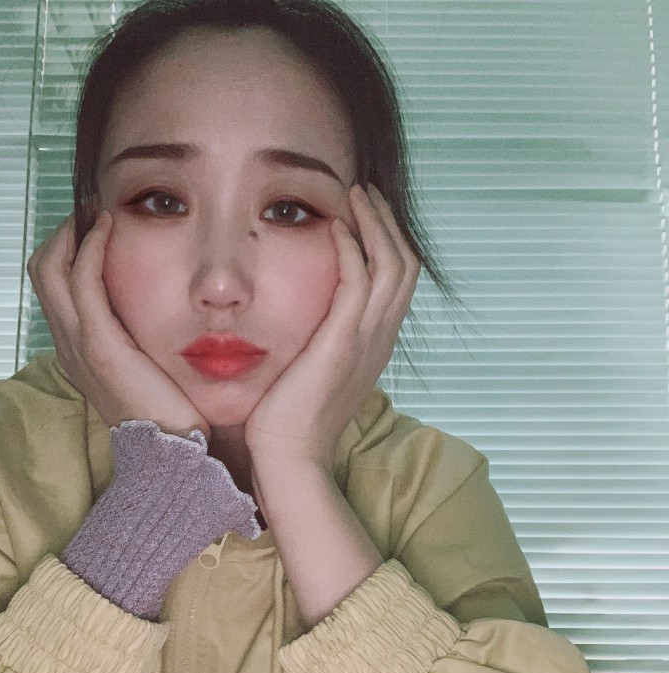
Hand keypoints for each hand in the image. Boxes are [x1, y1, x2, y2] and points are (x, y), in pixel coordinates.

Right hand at [27, 210, 209, 438]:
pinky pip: (82, 281)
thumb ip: (143, 341)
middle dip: (65, 234)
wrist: (174, 449)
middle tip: (94, 212)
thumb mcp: (149, 369)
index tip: (98, 227)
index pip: (56, 286)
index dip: (69, 251)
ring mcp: (78, 344)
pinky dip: (91, 247)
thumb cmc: (170, 410)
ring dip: (74, 233)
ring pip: (52, 270)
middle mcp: (70, 344)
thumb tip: (164, 313)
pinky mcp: (98, 345)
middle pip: (44, 271)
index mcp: (81, 349)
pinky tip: (110, 227)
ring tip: (100, 212)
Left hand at [244, 183, 419, 472]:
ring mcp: (367, 340)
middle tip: (366, 192)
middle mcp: (382, 338)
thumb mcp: (323, 372)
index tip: (367, 215)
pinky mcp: (342, 342)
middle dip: (388, 223)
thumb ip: (331, 342)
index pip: (399, 281)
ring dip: (374, 225)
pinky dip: (352, 249)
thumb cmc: (297, 418)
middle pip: (405, 266)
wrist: (291, 456)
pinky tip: (334, 226)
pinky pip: (358, 282)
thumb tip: (319, 320)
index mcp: (378, 344)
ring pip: (391, 267)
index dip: (389, 243)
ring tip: (356, 195)